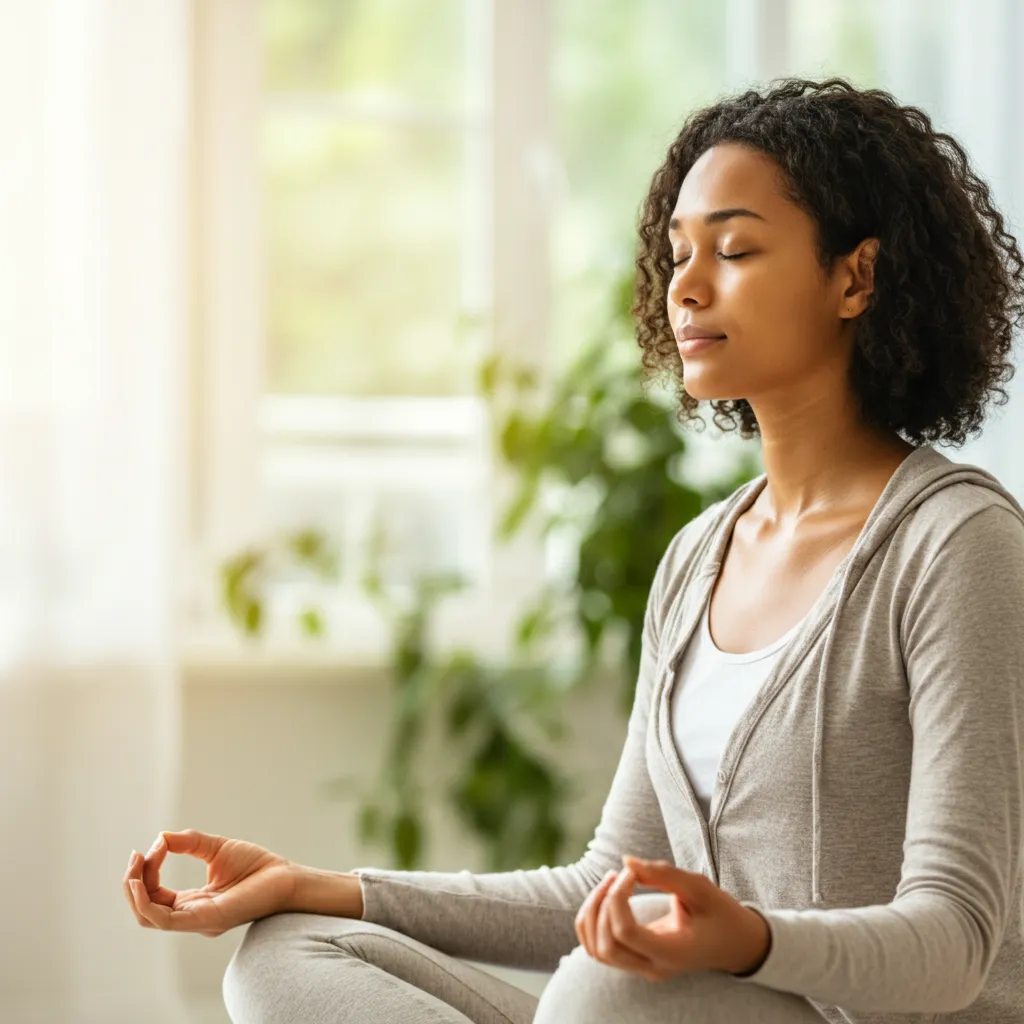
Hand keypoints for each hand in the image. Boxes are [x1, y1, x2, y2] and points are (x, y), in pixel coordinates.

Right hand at [122, 829, 296, 936]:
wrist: (287, 877)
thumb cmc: (257, 866)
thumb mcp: (216, 849)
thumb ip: (188, 843)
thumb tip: (160, 837)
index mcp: (193, 903)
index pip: (155, 894)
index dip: (146, 872)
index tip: (152, 847)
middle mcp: (191, 916)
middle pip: (145, 909)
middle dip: (132, 883)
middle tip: (134, 856)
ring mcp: (197, 921)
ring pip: (148, 917)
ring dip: (134, 892)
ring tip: (134, 866)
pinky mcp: (206, 919)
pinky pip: (165, 920)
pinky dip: (147, 902)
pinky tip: (142, 882)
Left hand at [573, 856, 770, 980]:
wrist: (736, 944)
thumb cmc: (721, 913)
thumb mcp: (699, 888)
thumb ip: (663, 874)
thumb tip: (625, 860)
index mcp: (672, 953)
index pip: (625, 933)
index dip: (618, 897)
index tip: (631, 873)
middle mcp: (654, 967)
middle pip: (605, 946)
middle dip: (602, 905)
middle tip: (620, 875)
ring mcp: (643, 968)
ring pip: (597, 950)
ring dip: (594, 913)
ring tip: (611, 882)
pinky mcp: (636, 961)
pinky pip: (600, 949)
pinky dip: (594, 922)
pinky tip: (609, 896)